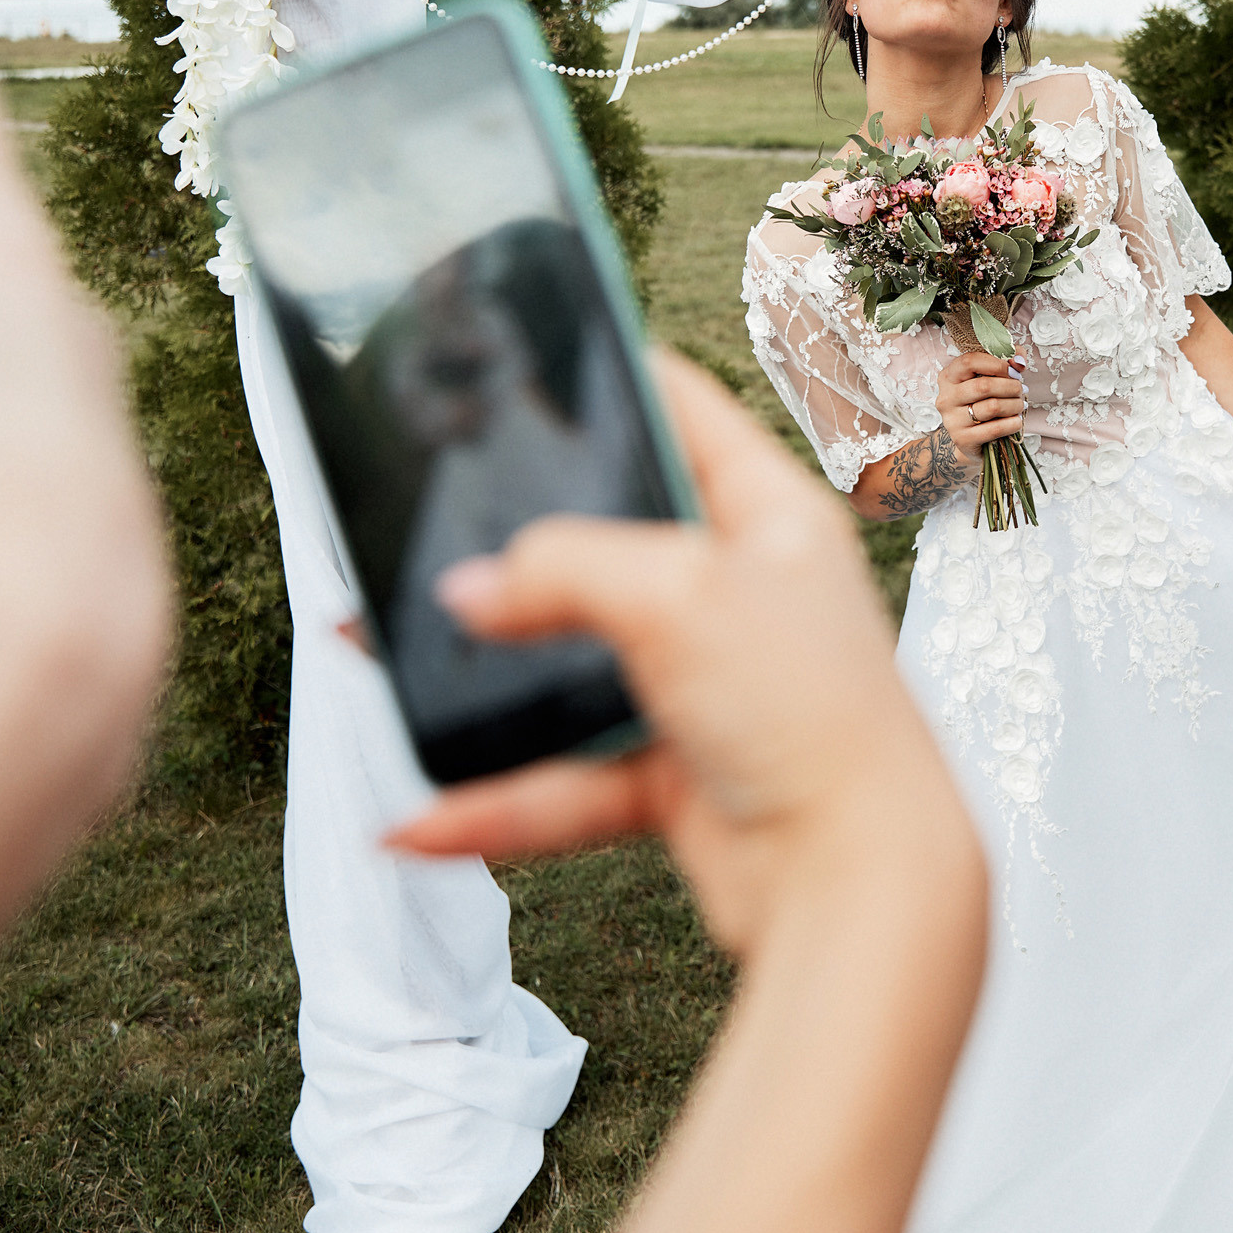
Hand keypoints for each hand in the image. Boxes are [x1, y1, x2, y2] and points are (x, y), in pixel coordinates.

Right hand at [388, 352, 981, 957]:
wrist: (855, 882)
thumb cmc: (812, 716)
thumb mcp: (677, 594)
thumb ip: (562, 568)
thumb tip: (468, 591)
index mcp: (771, 518)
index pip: (685, 410)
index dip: (611, 373)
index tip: (530, 351)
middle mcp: (743, 594)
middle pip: (608, 544)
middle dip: (511, 547)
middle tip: (420, 522)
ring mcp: (710, 687)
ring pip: (572, 665)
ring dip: (481, 676)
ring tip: (377, 655)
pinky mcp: (680, 776)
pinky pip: (567, 779)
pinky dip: (498, 800)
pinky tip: (419, 820)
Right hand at [935, 350, 1025, 459]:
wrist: (972, 439)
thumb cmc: (982, 403)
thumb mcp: (990, 378)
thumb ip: (1007, 362)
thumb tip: (1019, 361)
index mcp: (949, 377)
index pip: (969, 361)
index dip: (996, 364)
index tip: (1014, 371)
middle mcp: (946, 397)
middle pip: (984, 386)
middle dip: (1010, 387)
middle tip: (1021, 390)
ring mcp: (952, 420)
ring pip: (992, 407)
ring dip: (1014, 405)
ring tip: (1020, 405)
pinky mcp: (962, 439)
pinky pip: (994, 429)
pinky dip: (1012, 423)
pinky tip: (1016, 421)